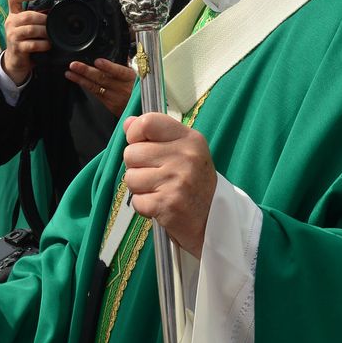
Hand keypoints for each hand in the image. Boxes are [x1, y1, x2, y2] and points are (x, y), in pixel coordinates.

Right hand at [0, 0, 46, 84]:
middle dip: (43, 19)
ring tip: (51, 34)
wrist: (15, 60)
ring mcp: (12, 36)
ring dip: (44, 32)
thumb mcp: (26, 26)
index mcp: (13, 15)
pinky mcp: (17, 48)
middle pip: (27, 15)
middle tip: (51, 23)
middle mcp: (10, 23)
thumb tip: (52, 8)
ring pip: (31, 30)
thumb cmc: (24, 40)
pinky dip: (43, 44)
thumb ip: (35, 17)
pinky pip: (33, 44)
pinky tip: (48, 45)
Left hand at [66, 58, 135, 116]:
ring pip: (96, 87)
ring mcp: (116, 99)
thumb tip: (114, 57)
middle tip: (74, 65)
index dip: (108, 67)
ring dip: (81, 79)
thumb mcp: (139, 75)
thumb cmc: (141, 88)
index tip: (98, 62)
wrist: (146, 108)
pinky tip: (78, 80)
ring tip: (70, 72)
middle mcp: (123, 89)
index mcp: (131, 78)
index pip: (119, 72)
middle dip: (87, 71)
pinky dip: (86, 86)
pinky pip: (96, 94)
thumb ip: (125, 67)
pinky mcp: (111, 106)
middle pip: (103, 79)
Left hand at [122, 113, 216, 256]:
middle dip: (136, 166)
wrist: (213, 220)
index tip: (140, 144)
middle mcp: (185, 157)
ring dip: (139, 187)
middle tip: (156, 175)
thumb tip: (128, 123)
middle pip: (132, 152)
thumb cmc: (193, 182)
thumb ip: (155, 134)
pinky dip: (144, 206)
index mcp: (189, 139)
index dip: (135, 133)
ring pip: (130, 177)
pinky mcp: (168, 204)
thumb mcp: (183, 150)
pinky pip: (136, 200)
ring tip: (159, 190)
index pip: (148, 122)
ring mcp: (177, 181)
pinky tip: (160, 204)